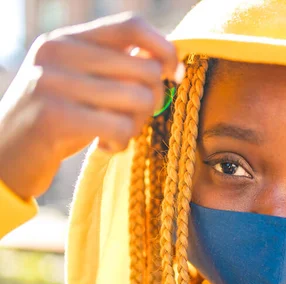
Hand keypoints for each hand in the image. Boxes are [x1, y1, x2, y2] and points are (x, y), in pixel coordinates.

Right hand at [0, 13, 182, 199]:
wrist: (3, 159)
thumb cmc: (55, 122)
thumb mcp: (79, 83)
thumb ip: (114, 66)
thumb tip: (165, 59)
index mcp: (66, 39)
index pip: (132, 26)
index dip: (165, 49)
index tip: (173, 75)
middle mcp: (57, 52)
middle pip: (145, 69)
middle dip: (153, 101)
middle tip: (133, 120)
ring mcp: (52, 82)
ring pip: (138, 99)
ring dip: (137, 126)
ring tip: (116, 134)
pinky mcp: (54, 117)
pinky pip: (120, 127)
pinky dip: (121, 143)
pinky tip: (105, 146)